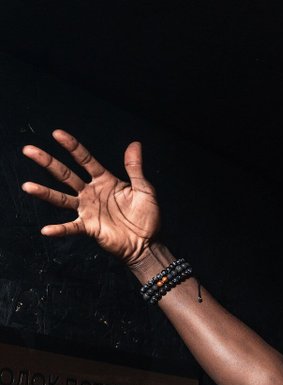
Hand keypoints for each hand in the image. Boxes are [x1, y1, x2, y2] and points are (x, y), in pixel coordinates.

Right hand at [21, 129, 158, 265]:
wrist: (147, 243)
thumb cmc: (147, 217)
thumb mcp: (144, 189)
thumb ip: (135, 168)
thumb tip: (135, 144)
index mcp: (104, 180)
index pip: (84, 160)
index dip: (72, 147)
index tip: (57, 134)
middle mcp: (91, 193)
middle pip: (65, 175)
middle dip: (48, 162)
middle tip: (29, 150)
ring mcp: (87, 210)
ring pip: (61, 198)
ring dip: (44, 193)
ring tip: (27, 186)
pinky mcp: (89, 227)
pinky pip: (71, 227)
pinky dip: (59, 229)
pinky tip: (47, 230)